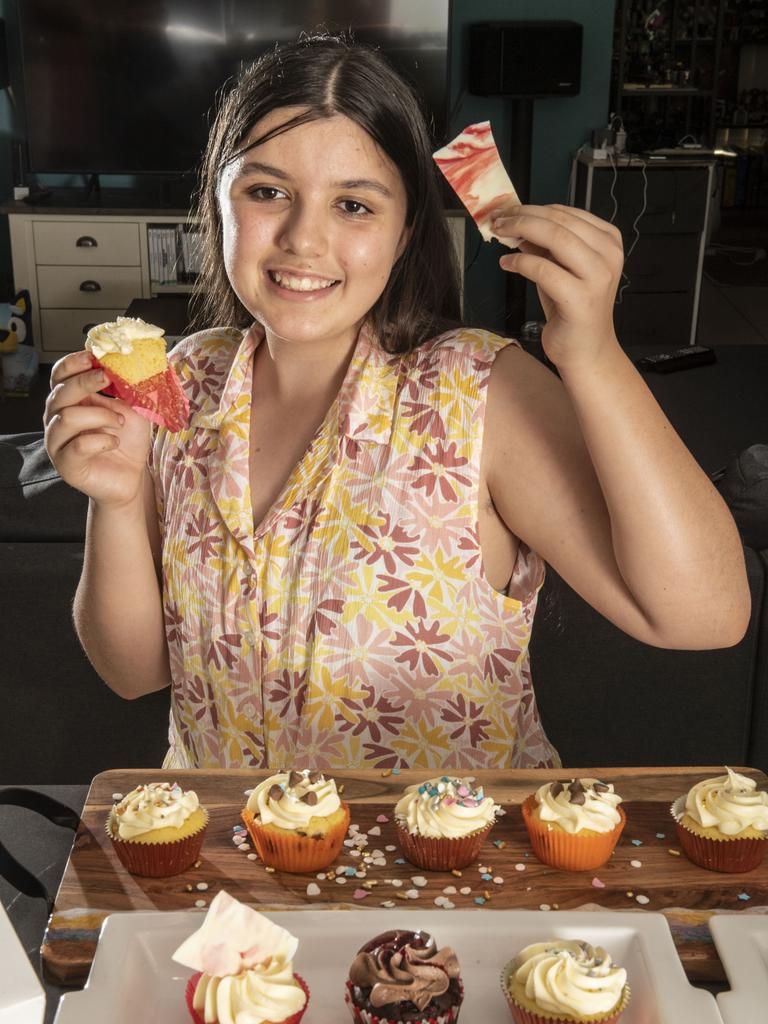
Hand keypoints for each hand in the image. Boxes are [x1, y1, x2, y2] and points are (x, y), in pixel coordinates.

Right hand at [44, 350, 150, 507]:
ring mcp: (58, 442)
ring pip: (66, 418)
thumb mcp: (132, 408)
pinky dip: (101, 440)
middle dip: (84, 382)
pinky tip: (114, 442)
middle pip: (59, 393)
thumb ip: (125, 388)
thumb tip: (126, 364)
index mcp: (71, 401)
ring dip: (100, 415)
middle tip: (107, 379)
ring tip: (120, 424)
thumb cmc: (128, 440)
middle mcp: (57, 419)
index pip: (59, 376)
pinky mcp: (66, 465)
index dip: (72, 364)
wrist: (132, 476)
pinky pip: (77, 445)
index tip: (93, 357)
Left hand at [492, 204, 623, 369]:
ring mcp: (598, 277)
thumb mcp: (559, 267)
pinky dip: (520, 262)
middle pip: (559, 221)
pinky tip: (507, 263)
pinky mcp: (581, 299)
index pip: (567, 212)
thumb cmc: (572, 309)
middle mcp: (608, 255)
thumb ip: (544, 244)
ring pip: (555, 238)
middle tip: (499, 219)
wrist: (586, 349)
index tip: (509, 210)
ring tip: (500, 234)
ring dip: (521, 232)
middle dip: (523, 216)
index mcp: (609, 241)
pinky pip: (543, 269)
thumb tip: (516, 220)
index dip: (533, 207)